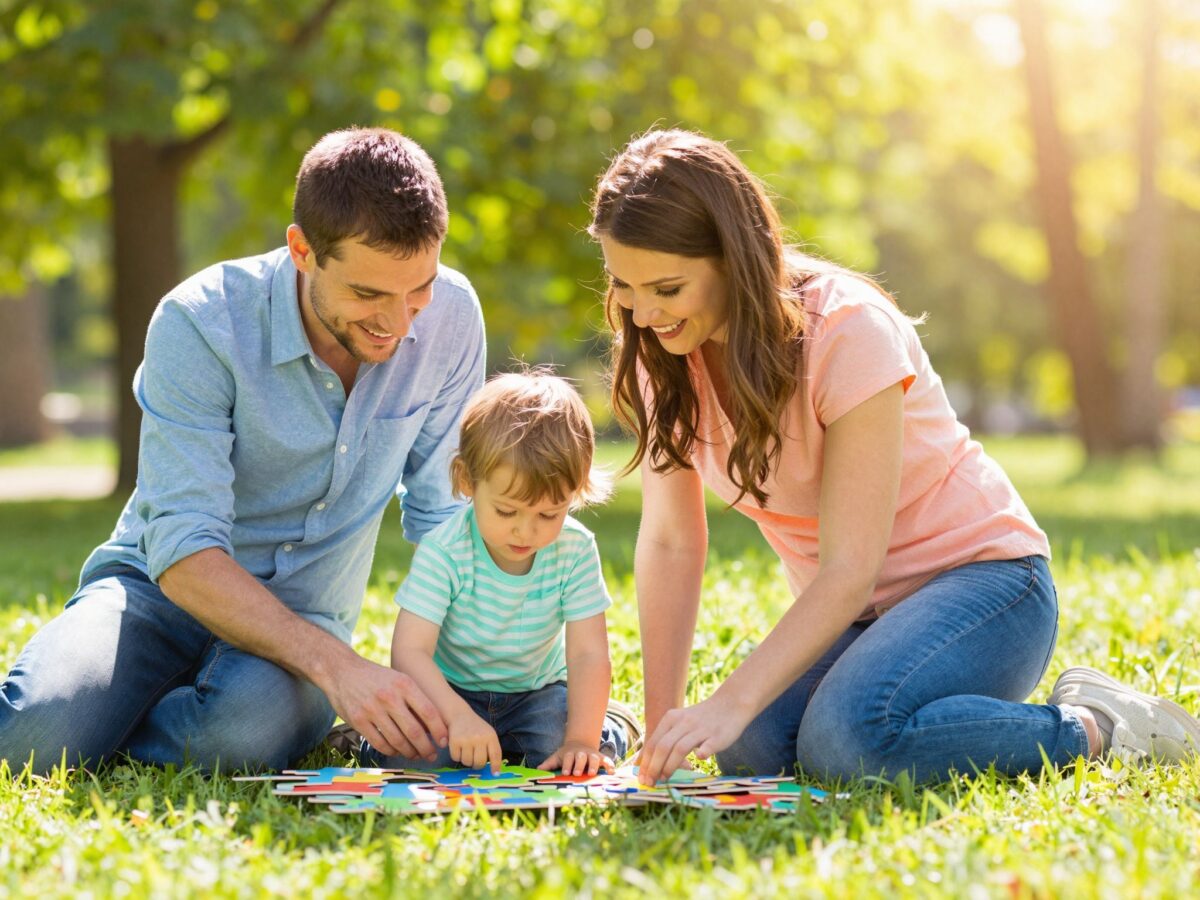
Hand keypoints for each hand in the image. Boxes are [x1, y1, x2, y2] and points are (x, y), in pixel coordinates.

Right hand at [322, 654, 447, 759]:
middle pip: (414, 731)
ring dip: (409, 752)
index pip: (428, 712)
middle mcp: (389, 697)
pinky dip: (391, 751)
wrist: (342, 670)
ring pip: (397, 740)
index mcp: (404, 684)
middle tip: (431, 755)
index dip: (439, 730)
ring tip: (415, 755)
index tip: (444, 741)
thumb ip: (414, 698)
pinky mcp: (358, 721)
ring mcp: (372, 710)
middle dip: (426, 747)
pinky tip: (396, 751)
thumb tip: (434, 724)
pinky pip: (379, 743)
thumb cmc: (377, 677)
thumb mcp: (399, 678)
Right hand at [448, 709, 502, 772]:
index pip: (495, 754)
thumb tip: (494, 771)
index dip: (496, 766)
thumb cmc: (476, 728)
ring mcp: (467, 740)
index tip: (495, 774)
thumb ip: (492, 749)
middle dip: (477, 765)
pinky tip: (458, 747)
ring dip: (466, 760)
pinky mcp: (455, 741)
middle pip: (479, 763)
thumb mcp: (488, 734)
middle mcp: (479, 738)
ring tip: (466, 750)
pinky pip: (456, 758)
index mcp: (490, 736)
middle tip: (475, 761)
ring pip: (467, 762)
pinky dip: (456, 756)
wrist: (460, 715)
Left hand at [538, 739, 614, 775]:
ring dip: (593, 765)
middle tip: (577, 773)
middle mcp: (582, 753)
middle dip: (579, 765)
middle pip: (581, 757)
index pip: (568, 758)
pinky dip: (610, 765)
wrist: (580, 743)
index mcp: (570, 753)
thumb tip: (537, 770)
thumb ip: (549, 764)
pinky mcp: (601, 758)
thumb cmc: (567, 755)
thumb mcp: (557, 757)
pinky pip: (607, 761)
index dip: (567, 765)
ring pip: (593, 758)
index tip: (565, 772)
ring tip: (591, 773)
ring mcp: (592, 755)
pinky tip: (612, 772)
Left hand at [637, 693, 749, 784]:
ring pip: (680, 748)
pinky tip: (698, 760)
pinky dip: (702, 753)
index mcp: (672, 718)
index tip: (642, 778)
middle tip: (650, 783)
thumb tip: (649, 761)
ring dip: (670, 766)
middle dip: (653, 767)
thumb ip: (667, 737)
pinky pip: (707, 746)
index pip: (653, 742)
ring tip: (664, 780)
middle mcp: (684, 722)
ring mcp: (700, 729)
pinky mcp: (716, 736)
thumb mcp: (681, 721)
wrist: (730, 704)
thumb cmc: (702, 718)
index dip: (645, 762)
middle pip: (663, 747)